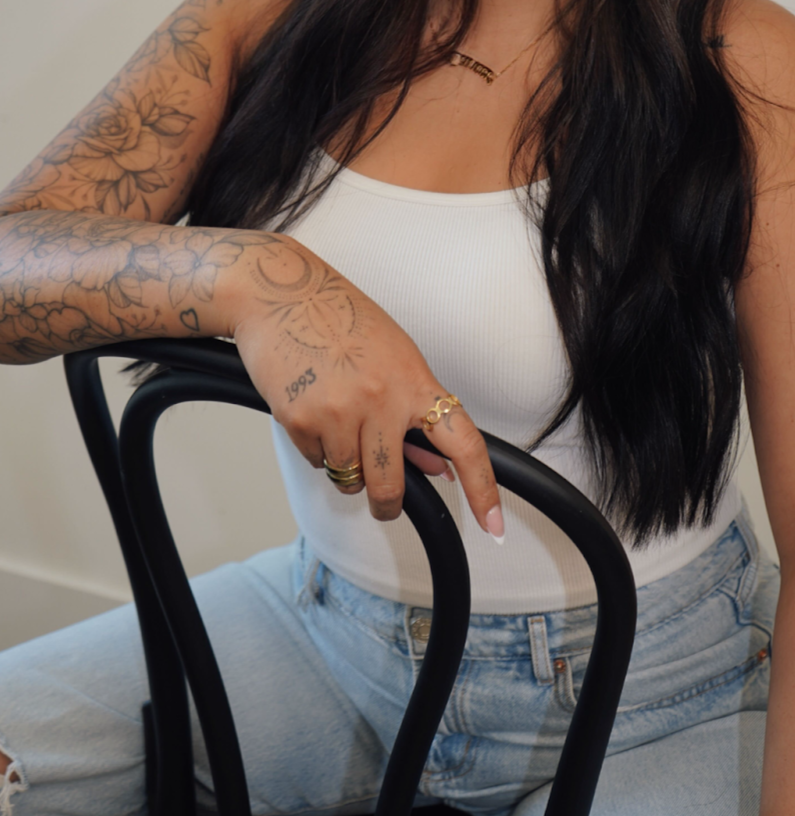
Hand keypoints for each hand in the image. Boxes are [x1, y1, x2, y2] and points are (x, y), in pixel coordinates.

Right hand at [225, 235, 503, 538]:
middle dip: (386, 504)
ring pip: (349, 477)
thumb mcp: (393, 357)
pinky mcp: (301, 419)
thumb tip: (440, 468)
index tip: (493, 524)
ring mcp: (340, 411)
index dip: (483, 487)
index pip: (463, 441)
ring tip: (335, 420)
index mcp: (414, 381)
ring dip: (345, 465)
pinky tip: (311, 408)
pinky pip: (315, 460)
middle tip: (382, 502)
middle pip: (390, 486)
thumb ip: (416, 413)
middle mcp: (382, 399)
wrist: (280, 291)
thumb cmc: (340, 317)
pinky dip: (315, 447)